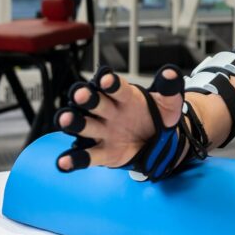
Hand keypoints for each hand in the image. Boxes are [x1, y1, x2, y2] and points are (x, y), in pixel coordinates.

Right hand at [56, 65, 183, 171]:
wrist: (158, 142)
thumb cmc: (158, 117)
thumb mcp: (170, 103)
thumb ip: (170, 87)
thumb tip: (171, 71)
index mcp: (125, 97)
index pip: (117, 88)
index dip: (111, 84)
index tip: (105, 79)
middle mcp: (109, 112)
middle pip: (95, 103)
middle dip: (86, 98)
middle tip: (80, 94)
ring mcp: (103, 132)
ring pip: (86, 125)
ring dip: (74, 122)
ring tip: (64, 119)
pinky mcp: (103, 153)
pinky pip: (87, 156)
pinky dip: (74, 160)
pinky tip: (63, 162)